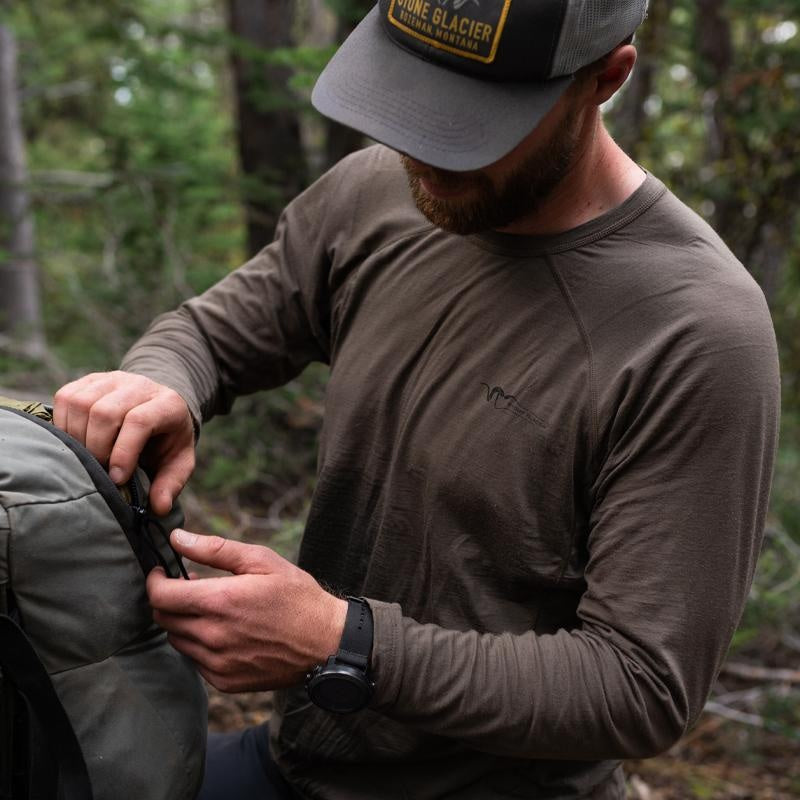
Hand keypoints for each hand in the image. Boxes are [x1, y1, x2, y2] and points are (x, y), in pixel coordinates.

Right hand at [53, 371, 194, 514]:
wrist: (158, 406)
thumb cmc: (167, 439)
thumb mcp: (179, 461)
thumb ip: (171, 483)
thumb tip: (160, 507)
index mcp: (167, 404)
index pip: (139, 421)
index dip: (124, 452)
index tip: (117, 478)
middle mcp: (139, 385)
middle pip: (105, 413)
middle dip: (97, 449)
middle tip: (100, 471)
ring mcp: (112, 379)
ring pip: (81, 404)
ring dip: (77, 438)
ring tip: (88, 458)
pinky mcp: (89, 380)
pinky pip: (66, 398)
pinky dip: (64, 424)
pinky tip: (76, 442)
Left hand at [147, 530, 347, 692]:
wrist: (326, 642)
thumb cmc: (297, 595)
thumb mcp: (262, 561)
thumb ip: (215, 549)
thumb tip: (176, 538)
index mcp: (220, 602)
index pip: (160, 596)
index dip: (155, 581)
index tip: (162, 572)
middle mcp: (213, 636)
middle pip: (164, 618)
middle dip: (168, 599)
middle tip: (189, 586)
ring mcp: (217, 663)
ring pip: (176, 640)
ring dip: (183, 622)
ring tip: (209, 608)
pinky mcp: (225, 681)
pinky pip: (195, 661)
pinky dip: (199, 645)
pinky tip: (223, 632)